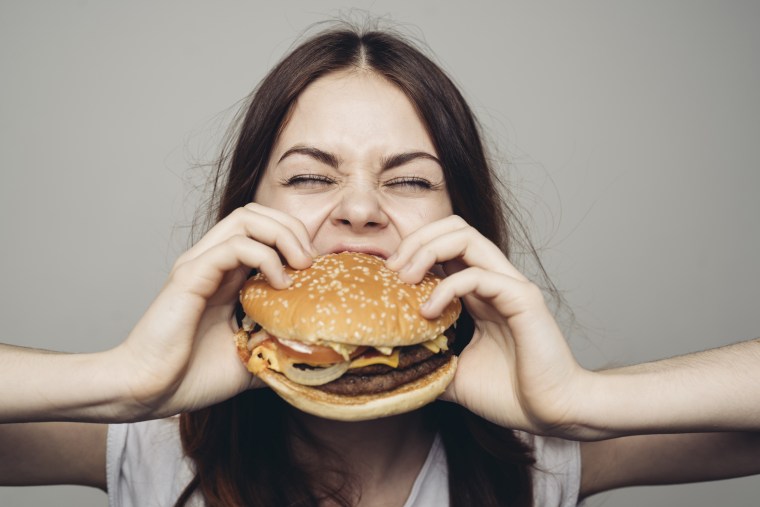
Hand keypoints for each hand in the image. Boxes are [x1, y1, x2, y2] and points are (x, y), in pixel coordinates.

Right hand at [111, 203, 315, 419]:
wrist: (147, 393)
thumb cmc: (190, 377)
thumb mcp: (249, 359)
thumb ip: (275, 347)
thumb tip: (310, 351)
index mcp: (225, 276)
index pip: (262, 230)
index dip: (295, 239)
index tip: (317, 270)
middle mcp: (211, 262)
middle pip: (257, 213)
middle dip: (293, 229)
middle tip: (312, 262)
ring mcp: (199, 265)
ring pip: (246, 218)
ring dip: (282, 235)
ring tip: (301, 265)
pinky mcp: (190, 277)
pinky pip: (233, 246)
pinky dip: (264, 256)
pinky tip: (279, 284)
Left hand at [386, 215, 593, 437]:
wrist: (551, 412)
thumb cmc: (510, 393)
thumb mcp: (454, 373)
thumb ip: (429, 360)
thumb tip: (393, 365)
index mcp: (480, 291)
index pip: (445, 244)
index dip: (413, 250)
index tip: (386, 277)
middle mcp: (495, 279)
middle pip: (453, 227)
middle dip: (416, 239)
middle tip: (391, 270)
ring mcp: (510, 285)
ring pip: (466, 236)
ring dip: (427, 250)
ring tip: (404, 278)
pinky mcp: (522, 298)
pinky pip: (478, 274)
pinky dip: (446, 287)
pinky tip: (428, 311)